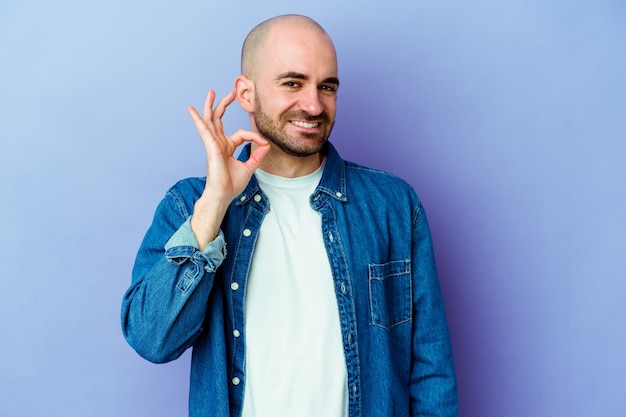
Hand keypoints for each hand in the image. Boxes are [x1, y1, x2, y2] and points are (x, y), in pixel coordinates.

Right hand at [187, 90, 269, 248]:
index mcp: (227, 147)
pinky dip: (199, 120)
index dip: (254, 136)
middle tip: (230, 93)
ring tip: (210, 93)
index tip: (264, 143)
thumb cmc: (232, 184)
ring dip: (210, 106)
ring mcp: (213, 144)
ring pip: (210, 121)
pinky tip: (192, 110)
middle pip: (219, 120)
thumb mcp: (249, 167)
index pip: (241, 134)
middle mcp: (219, 143)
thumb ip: (257, 156)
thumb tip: (266, 144)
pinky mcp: (211, 147)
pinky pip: (204, 131)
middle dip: (223, 105)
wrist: (223, 195)